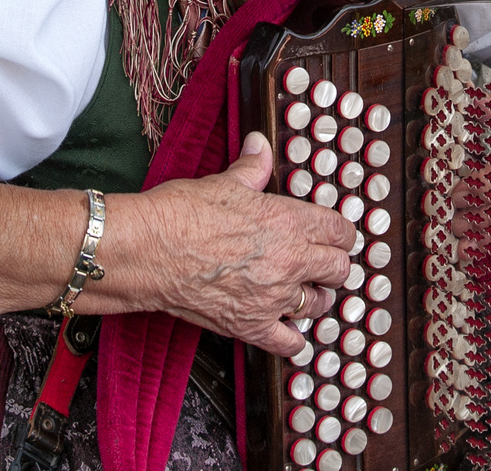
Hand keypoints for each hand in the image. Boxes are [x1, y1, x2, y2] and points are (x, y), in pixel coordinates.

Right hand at [126, 131, 354, 355]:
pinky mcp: (250, 325)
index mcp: (289, 221)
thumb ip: (253, 167)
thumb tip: (259, 145)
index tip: (337, 237)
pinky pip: (288, 344)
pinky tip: (288, 331)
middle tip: (323, 264)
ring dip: (316, 299)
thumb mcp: (226, 181)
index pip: (340, 232)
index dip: (342, 234)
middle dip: (334, 266)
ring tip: (306, 293)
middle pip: (338, 270)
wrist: (148, 250)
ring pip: (319, 305)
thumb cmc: (182, 214)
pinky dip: (292, 340)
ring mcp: (272, 297)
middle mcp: (289, 260)